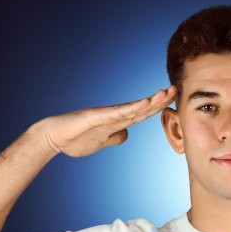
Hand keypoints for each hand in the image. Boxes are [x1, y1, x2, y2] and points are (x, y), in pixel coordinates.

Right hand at [34, 85, 176, 156]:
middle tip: (176, 89)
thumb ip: (115, 137)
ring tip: (166, 92)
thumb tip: (127, 134)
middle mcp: (115, 115)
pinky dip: (132, 107)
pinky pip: (118, 112)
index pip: (143, 114)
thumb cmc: (75, 139)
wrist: (54, 137)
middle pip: (142, 107)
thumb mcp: (102, 142)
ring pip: (133, 107)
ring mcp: (107, 115)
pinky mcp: (97, 116)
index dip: (158, 107)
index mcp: (118, 122)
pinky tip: (144, 102)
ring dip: (151, 100)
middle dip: (160, 99)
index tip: (173, 100)